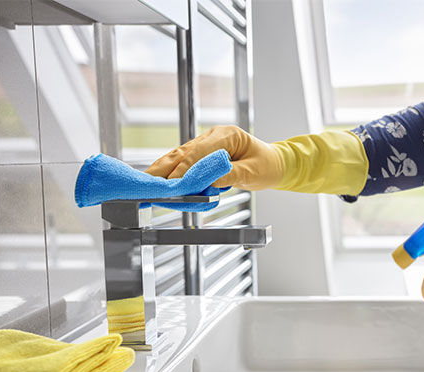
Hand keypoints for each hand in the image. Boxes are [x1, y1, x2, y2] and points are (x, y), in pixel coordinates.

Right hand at [145, 125, 284, 189]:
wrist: (275, 164)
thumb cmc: (267, 166)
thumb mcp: (252, 173)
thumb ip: (229, 176)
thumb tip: (206, 183)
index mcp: (227, 135)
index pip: (199, 152)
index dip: (184, 169)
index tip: (173, 183)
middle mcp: (213, 136)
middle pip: (183, 152)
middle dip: (164, 167)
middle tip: (149, 182)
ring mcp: (207, 144)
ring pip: (180, 156)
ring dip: (164, 170)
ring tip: (149, 182)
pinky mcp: (204, 154)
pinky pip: (185, 162)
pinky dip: (173, 172)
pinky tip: (161, 180)